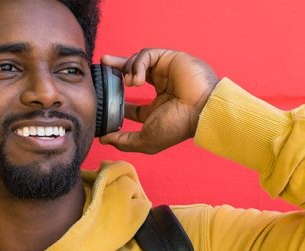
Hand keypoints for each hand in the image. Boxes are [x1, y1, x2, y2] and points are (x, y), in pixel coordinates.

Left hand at [99, 49, 218, 153]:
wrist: (200, 110)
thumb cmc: (177, 127)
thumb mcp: (146, 140)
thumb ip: (124, 141)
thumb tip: (103, 139)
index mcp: (157, 108)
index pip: (132, 104)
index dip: (117, 100)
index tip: (104, 100)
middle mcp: (161, 89)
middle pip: (133, 73)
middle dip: (117, 67)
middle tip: (104, 64)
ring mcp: (165, 72)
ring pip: (137, 62)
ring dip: (128, 70)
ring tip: (130, 82)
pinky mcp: (169, 58)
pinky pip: (146, 55)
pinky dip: (137, 64)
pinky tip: (139, 79)